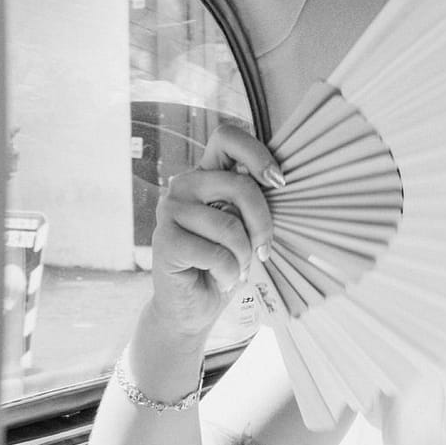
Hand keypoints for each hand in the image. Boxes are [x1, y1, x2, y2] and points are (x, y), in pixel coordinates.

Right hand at [149, 124, 281, 341]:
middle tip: (263, 251)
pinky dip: (229, 272)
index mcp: (207, 173)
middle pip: (240, 185)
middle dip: (263, 223)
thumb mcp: (247, 227)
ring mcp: (170, 210)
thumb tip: (281, 182)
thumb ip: (254, 202)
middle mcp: (184, 184)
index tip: (278, 182)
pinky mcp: (164, 240)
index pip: (227, 136)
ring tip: (235, 268)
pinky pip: (216, 252)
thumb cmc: (226, 263)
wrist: (194, 307)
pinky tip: (220, 278)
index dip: (257, 154)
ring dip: (244, 256)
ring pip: (230, 225)